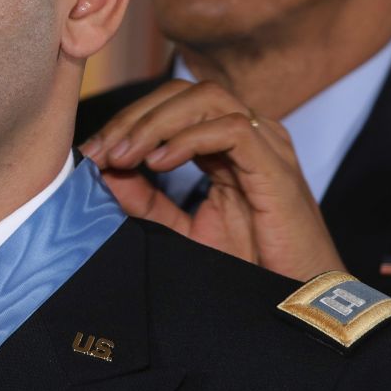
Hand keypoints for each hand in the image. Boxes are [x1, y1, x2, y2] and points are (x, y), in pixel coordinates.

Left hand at [79, 79, 344, 280]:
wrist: (297, 297)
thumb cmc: (251, 266)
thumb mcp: (185, 231)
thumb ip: (148, 201)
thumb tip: (106, 171)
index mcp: (227, 143)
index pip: (171, 105)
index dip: (128, 121)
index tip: (93, 152)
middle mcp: (247, 133)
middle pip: (182, 92)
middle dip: (133, 117)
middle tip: (100, 151)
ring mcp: (265, 143)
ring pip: (205, 97)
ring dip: (155, 122)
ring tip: (124, 156)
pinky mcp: (275, 163)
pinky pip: (230, 128)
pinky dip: (188, 139)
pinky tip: (158, 163)